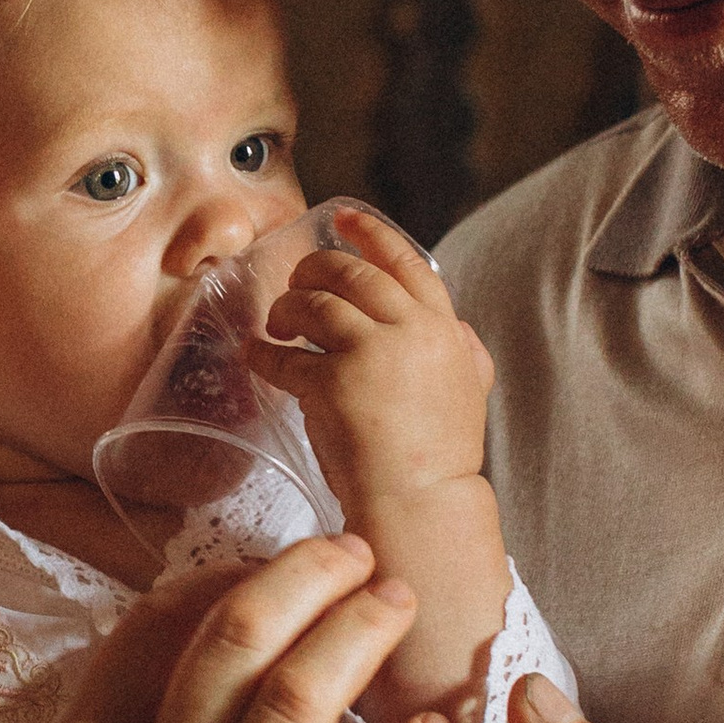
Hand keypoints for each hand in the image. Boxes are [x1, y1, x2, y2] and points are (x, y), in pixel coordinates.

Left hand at [248, 206, 493, 531]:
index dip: (370, 233)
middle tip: (296, 284)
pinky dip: (263, 354)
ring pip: (313, 304)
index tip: (343, 218)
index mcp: (442, 329)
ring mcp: (371, 354)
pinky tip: (255, 357)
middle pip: (348, 273)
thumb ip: (464, 352)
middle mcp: (409, 330)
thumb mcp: (468, 392)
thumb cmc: (439, 459)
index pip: (405, 261)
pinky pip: (284, 357)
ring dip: (286, 309)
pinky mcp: (333, 385)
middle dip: (313, 270)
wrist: (422, 504)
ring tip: (277, 325)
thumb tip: (456, 326)